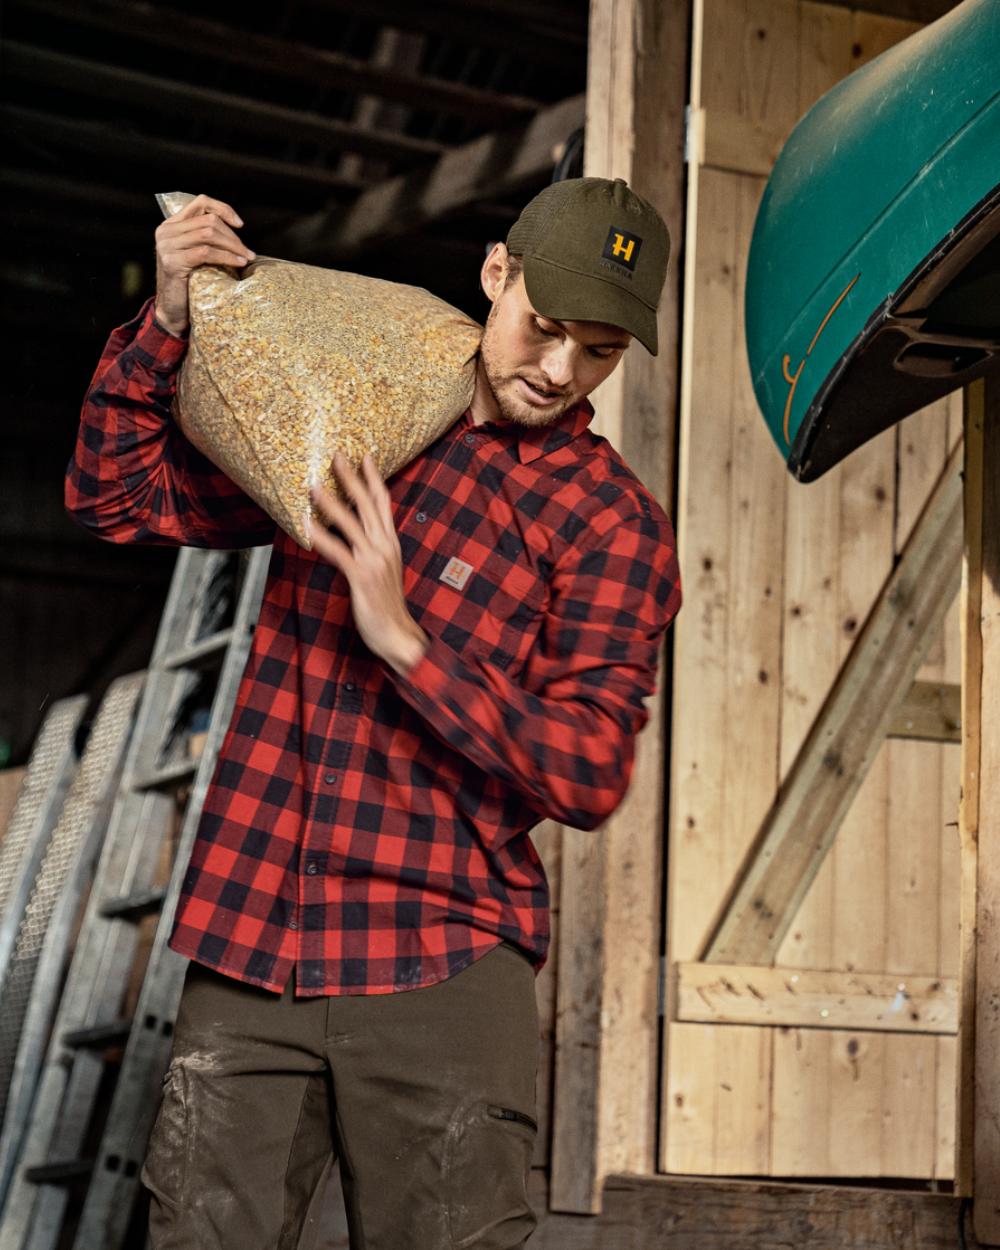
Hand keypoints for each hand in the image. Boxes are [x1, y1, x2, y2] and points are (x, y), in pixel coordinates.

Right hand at [154, 194, 254, 334]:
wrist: (173, 310)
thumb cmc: (190, 283)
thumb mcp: (195, 254)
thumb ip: (205, 238)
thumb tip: (236, 228)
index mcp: (171, 225)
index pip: (200, 202)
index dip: (223, 209)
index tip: (240, 224)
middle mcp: (166, 231)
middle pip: (208, 221)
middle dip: (233, 236)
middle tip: (248, 252)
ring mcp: (167, 246)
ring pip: (208, 234)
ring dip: (233, 246)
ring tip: (247, 258)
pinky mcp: (172, 262)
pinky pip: (206, 253)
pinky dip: (226, 257)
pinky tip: (239, 263)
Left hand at [309, 454, 428, 674]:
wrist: (399, 634)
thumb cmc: (387, 607)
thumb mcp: (383, 572)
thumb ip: (372, 551)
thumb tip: (353, 537)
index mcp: (391, 544)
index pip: (383, 503)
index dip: (374, 478)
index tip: (364, 456)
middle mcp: (385, 546)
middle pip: (367, 504)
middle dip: (351, 478)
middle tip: (337, 455)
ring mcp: (374, 560)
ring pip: (350, 522)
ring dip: (329, 501)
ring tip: (312, 484)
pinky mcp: (362, 576)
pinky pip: (338, 550)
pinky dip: (320, 536)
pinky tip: (305, 524)